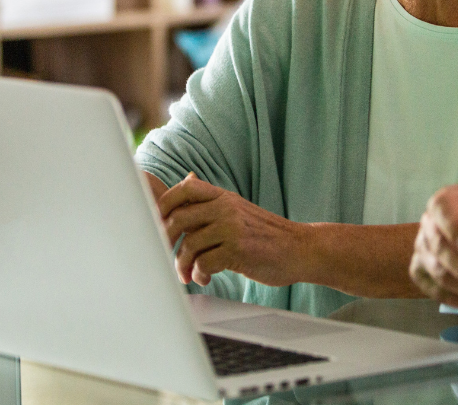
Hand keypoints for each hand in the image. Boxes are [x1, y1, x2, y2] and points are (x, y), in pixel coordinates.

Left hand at [158, 173, 305, 287]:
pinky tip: (206, 278)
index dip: (164, 204)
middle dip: (166, 241)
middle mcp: (227, 208)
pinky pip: (204, 263)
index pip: (185, 188)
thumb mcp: (239, 208)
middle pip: (179, 218)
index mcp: (224, 197)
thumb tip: (187, 179)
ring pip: (189, 244)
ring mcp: (232, 228)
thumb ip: (212, 200)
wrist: (301, 249)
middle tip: (165, 255)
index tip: (157, 223)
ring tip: (189, 274)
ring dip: (183, 265)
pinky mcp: (238, 251)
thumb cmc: (267, 234)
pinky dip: (200, 274)